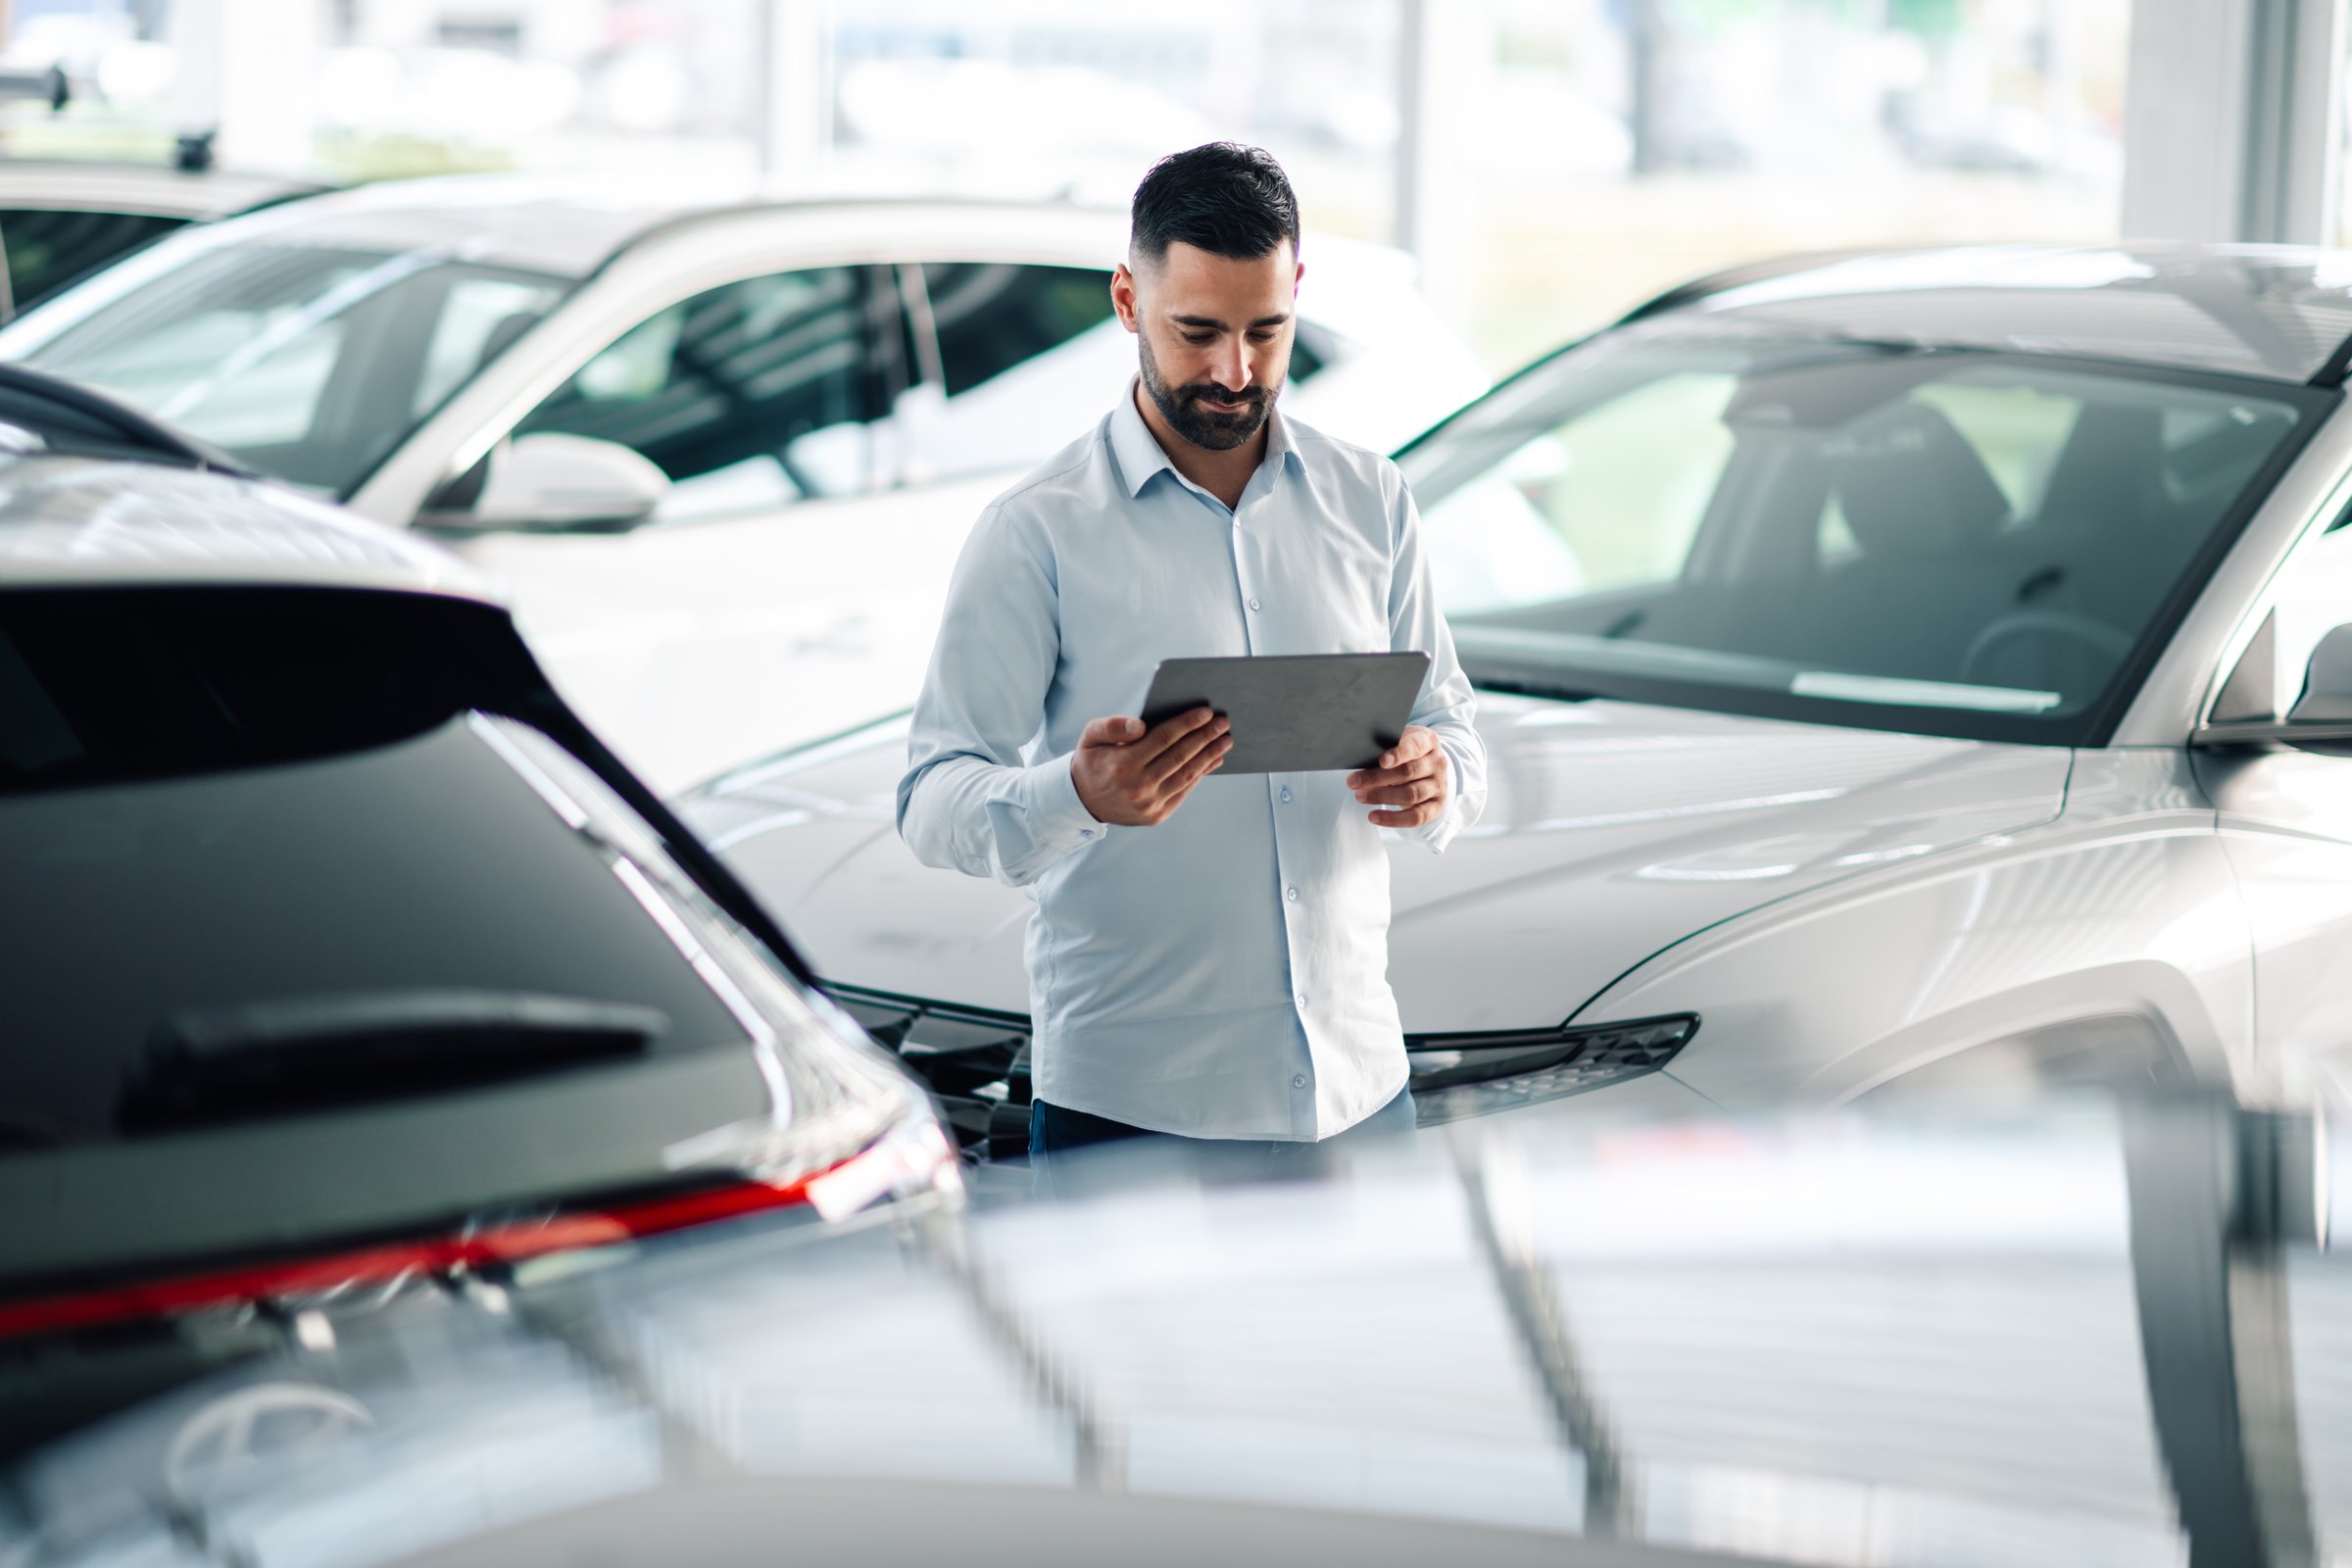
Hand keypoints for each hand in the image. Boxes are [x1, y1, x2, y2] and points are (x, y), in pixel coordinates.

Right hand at [1071, 707, 1230, 826]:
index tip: (1206, 712)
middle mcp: (1138, 786)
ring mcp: (1149, 804)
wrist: (1083, 801)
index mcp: (1123, 764)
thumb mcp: (1091, 736)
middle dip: (1206, 737)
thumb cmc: (1092, 760)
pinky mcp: (1157, 815)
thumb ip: (1113, 726)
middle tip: (1224, 723)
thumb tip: (1142, 725)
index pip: (1163, 739)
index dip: (1187, 724)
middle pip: (1180, 756)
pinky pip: (1184, 790)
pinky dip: (1201, 774)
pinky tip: (1213, 760)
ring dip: (1209, 756)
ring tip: (1225, 741)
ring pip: (1187, 775)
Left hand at [1347, 725, 1448, 828]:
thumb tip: (1359, 757)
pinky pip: (1416, 817)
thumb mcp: (1399, 742)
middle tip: (1353, 782)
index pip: (1415, 746)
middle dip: (1378, 778)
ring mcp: (1439, 786)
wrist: (1428, 770)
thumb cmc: (1405, 753)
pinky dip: (1393, 819)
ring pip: (1411, 794)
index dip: (1398, 754)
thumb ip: (1385, 747)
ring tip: (1359, 796)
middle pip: (1408, 772)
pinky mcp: (1436, 807)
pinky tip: (1374, 817)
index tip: (1381, 761)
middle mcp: (1437, 763)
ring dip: (1382, 797)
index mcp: (1428, 741)